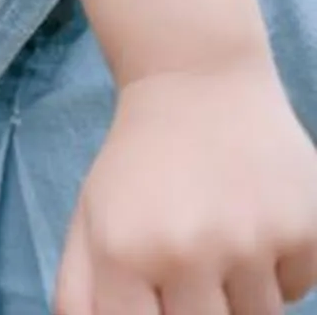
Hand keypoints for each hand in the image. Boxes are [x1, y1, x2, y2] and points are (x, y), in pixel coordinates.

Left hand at [58, 59, 316, 314]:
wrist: (197, 84)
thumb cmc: (138, 165)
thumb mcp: (89, 221)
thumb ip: (81, 294)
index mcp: (124, 252)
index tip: (163, 304)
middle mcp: (189, 251)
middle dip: (199, 310)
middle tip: (192, 269)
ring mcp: (253, 243)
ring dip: (241, 295)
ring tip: (220, 242)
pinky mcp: (306, 232)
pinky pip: (297, 291)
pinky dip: (279, 273)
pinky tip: (254, 223)